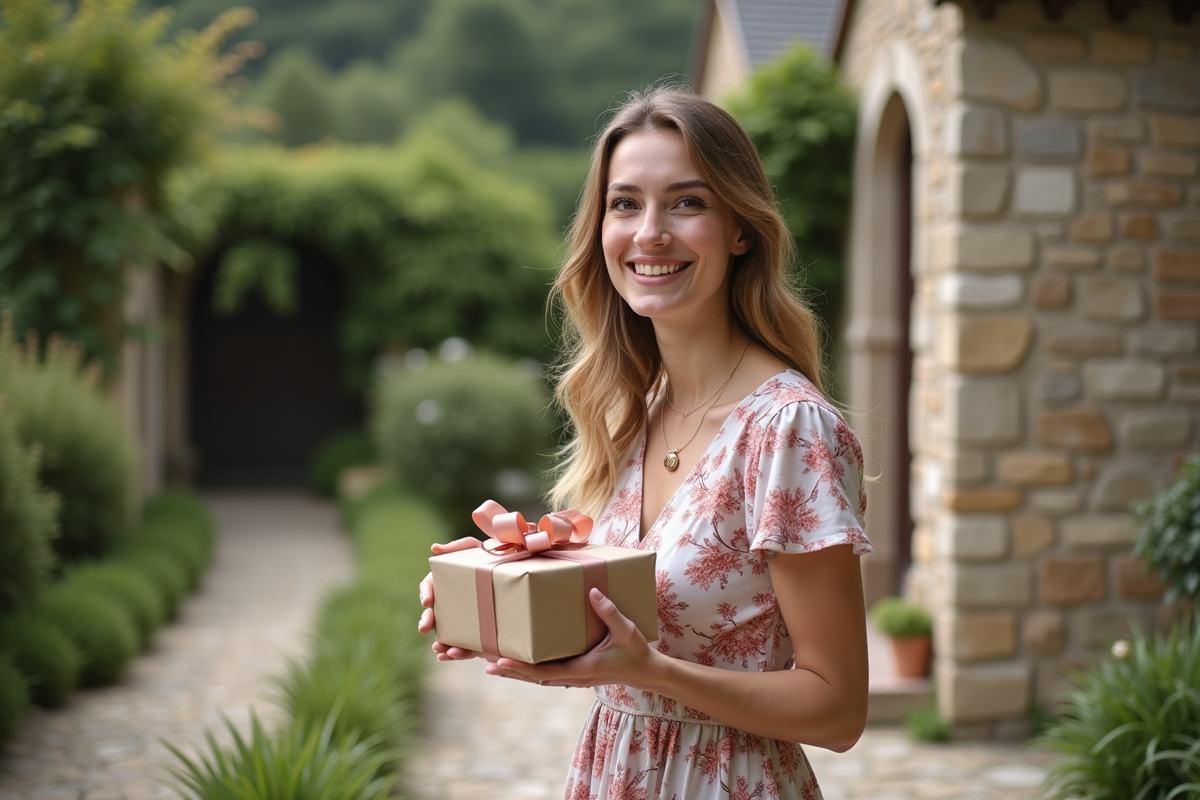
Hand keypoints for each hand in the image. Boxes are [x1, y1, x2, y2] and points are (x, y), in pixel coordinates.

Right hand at [418, 537, 486, 660]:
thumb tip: (434, 548)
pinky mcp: (476, 631)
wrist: (513, 569)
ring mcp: (462, 617)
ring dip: (439, 640)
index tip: (426, 601)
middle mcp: (450, 601)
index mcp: (446, 581)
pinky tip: (448, 656)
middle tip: (424, 627)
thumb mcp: (475, 549)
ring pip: (446, 631)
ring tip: (438, 647)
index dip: (425, 593)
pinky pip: (464, 643)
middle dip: (427, 620)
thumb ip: (456, 546)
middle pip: (434, 612)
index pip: (430, 586)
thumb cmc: (491, 557)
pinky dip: (455, 650)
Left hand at [484, 588, 654, 687]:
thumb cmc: (635, 652)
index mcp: (582, 669)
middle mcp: (573, 677)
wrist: (645, 672)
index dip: (522, 668)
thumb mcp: (626, 631)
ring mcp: (572, 678)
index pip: (545, 672)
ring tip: (491, 663)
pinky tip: (515, 663)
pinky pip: (545, 674)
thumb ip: (610, 613)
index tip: (501, 661)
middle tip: (486, 664)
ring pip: (537, 678)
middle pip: (534, 678)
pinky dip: (528, 670)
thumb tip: (593, 592)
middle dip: (509, 671)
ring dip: (515, 672)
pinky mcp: (573, 674)